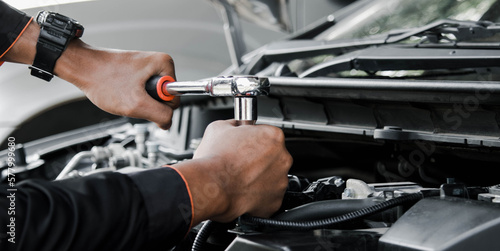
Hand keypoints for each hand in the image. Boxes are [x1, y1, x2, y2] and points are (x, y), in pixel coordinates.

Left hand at [55, 39, 179, 128]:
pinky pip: (144, 93)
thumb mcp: (136, 104)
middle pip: (164, 98)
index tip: (140, 98)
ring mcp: (149, 68)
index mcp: (165, 64)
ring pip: (153, 98)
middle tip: (130, 97)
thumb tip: (168, 122)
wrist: (83, 67)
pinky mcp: (140, 73)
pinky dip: (133, 97)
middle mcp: (159, 63)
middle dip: (147, 104)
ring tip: (124, 93)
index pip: (174, 99)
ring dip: (139, 101)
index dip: (158, 107)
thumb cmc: (103, 79)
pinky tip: (121, 91)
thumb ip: (160, 115)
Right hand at [173, 120, 292, 223]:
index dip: (254, 139)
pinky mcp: (275, 201)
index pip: (268, 134)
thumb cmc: (214, 160)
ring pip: (272, 177)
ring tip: (239, 177)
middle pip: (273, 156)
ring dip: (259, 177)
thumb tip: (235, 126)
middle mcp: (283, 158)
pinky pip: (269, 196)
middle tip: (240, 161)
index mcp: (273, 136)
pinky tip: (243, 190)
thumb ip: (234, 124)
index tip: (245, 144)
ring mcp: (281, 181)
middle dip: (259, 159)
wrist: (210, 187)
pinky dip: (258, 194)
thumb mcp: (219, 127)